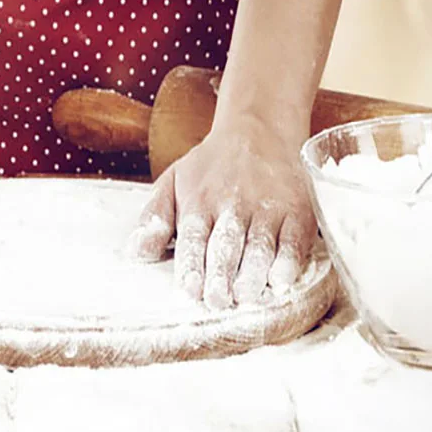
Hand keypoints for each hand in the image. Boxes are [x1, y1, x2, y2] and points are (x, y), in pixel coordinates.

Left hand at [126, 115, 316, 308]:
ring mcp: (267, 209)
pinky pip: (294, 240)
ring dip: (254, 272)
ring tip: (246, 296)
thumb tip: (135, 253)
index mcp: (199, 202)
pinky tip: (281, 280)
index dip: (192, 264)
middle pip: (226, 244)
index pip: (193, 237)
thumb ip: (155, 218)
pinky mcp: (297, 213)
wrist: (258, 131)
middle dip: (221, 274)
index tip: (189, 290)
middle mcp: (233, 205)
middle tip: (218, 301)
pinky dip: (289, 260)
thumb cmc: (210, 167)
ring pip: (260, 245)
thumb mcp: (173, 182)